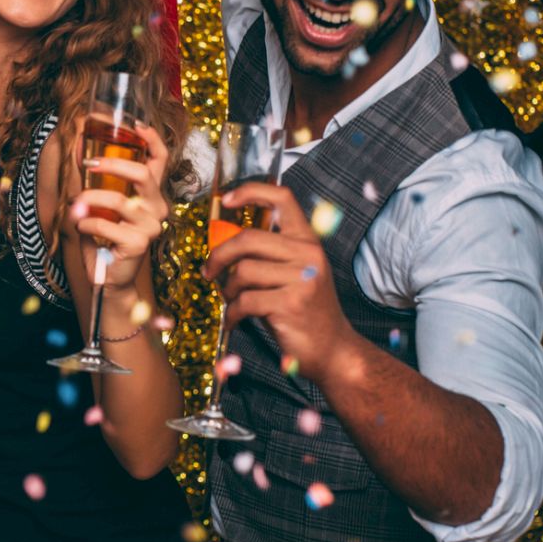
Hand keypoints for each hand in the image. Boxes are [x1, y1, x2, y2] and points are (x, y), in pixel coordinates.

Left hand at [66, 122, 169, 292]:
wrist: (108, 276)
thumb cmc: (105, 236)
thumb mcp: (101, 203)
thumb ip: (97, 180)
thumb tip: (78, 149)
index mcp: (151, 193)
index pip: (160, 160)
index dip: (151, 138)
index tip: (134, 124)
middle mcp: (157, 207)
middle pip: (143, 174)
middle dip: (113, 164)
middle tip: (88, 163)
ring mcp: (151, 226)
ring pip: (118, 200)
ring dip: (89, 199)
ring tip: (75, 205)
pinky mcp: (139, 244)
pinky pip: (105, 225)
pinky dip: (86, 223)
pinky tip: (81, 226)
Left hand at [202, 181, 357, 381]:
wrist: (333, 350)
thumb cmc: (306, 311)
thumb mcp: (295, 274)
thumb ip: (269, 254)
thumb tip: (224, 242)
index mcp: (308, 241)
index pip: (283, 199)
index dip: (252, 191)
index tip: (228, 199)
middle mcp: (308, 255)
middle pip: (249, 238)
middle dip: (219, 255)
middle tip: (209, 271)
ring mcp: (302, 279)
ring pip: (243, 271)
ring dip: (229, 290)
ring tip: (232, 301)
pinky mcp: (290, 305)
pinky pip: (245, 301)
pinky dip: (232, 313)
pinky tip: (234, 320)